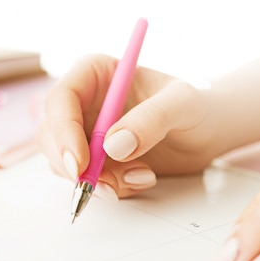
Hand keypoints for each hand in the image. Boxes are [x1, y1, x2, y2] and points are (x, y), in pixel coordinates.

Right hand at [37, 54, 218, 198]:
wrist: (208, 131)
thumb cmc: (198, 105)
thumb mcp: (183, 103)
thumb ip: (152, 119)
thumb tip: (113, 146)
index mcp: (95, 73)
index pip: (61, 99)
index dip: (63, 132)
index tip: (80, 163)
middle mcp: (84, 101)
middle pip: (51, 134)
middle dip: (74, 165)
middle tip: (106, 185)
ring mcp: (87, 131)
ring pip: (64, 162)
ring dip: (98, 179)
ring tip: (142, 176)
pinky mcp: (96, 158)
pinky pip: (87, 179)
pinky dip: (110, 186)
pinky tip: (142, 178)